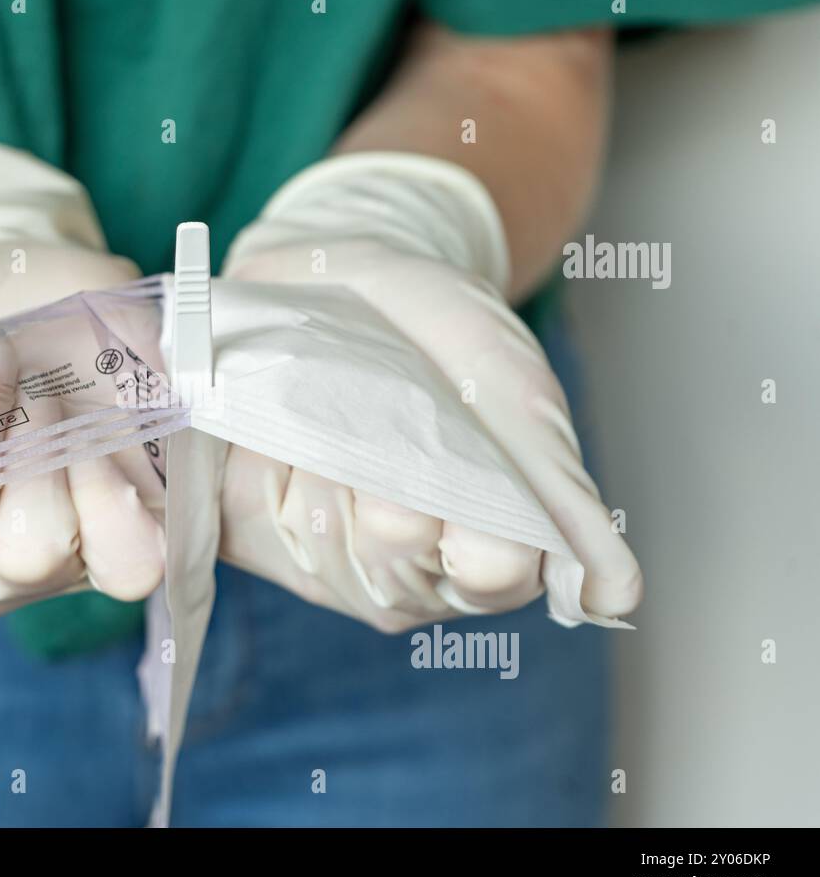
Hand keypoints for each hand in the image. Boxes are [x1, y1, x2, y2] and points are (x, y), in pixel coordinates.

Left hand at [218, 153, 641, 631]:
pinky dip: (277, 464)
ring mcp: (334, 562)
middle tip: (392, 413)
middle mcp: (411, 574)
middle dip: (396, 481)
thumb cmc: (438, 335)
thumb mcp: (514, 397)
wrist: (337, 275)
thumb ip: (559, 495)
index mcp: (491, 551)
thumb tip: (617, 601)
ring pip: (334, 546)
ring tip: (337, 409)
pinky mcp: (259, 536)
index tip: (461, 449)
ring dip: (333, 462)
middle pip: (402, 566)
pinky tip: (285, 434)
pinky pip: (265, 524)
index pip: (496, 575)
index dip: (476, 517)